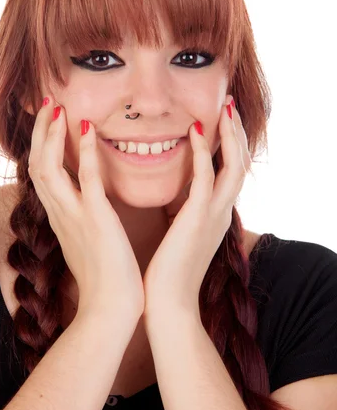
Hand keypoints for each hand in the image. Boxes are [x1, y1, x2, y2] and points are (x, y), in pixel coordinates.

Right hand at [28, 96, 144, 319]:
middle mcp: (61, 214)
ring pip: (49, 168)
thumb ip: (84, 221)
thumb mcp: (87, 244)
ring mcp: (75, 216)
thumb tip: (91, 206)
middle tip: (48, 104)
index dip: (41, 146)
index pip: (42, 174)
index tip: (49, 122)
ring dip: (51, 136)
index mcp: (60, 218)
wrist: (111, 310)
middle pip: (37, 165)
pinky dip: (83, 152)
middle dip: (40, 133)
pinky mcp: (96, 220)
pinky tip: (88, 129)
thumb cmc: (105, 280)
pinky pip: (85, 179)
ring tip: (57, 108)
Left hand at [142, 95, 250, 316]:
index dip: (231, 143)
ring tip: (224, 108)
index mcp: (218, 214)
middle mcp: (223, 211)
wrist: (168, 305)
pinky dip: (202, 152)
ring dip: (230, 134)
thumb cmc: (169, 272)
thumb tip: (177, 197)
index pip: (232, 170)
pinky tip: (194, 130)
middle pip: (240, 162)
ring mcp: (214, 215)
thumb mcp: (183, 234)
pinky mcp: (199, 218)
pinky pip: (206, 177)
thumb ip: (185, 212)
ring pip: (233, 165)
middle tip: (229, 104)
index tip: (223, 119)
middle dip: (237, 132)